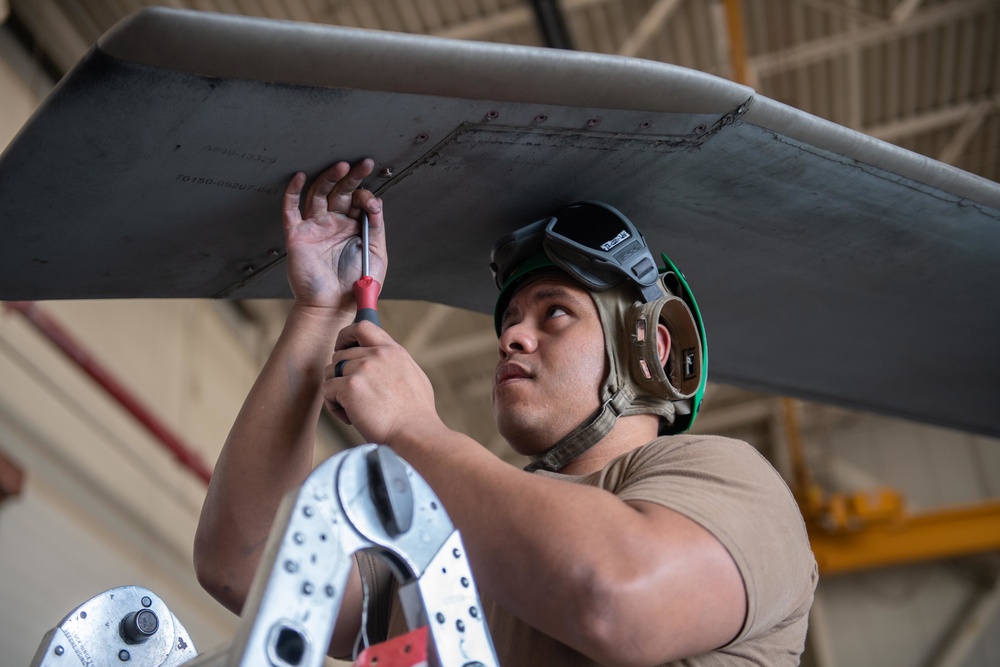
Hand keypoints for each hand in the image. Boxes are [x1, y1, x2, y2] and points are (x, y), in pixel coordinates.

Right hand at [282, 159, 386, 314]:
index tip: (372, 204)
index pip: (359, 201)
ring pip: (319, 194)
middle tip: (364, 163)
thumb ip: (377, 227)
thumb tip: (375, 202)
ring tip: (341, 166)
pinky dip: (293, 192)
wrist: (332, 306)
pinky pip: (291, 210)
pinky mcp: (297, 235)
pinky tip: (301, 177)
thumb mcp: (376, 254)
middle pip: (341, 192)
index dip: (366, 196)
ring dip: (329, 179)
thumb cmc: (355, 284)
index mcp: (354, 227)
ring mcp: (315, 227)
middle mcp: (334, 224)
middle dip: (352, 177)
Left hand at [322, 323, 439, 444]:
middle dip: (341, 375)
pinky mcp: (350, 387)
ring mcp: (362, 369)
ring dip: (336, 391)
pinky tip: (350, 417)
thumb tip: (383, 359)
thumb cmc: (416, 414)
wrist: (415, 434)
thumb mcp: (413, 376)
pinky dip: (334, 405)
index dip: (346, 336)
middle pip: (340, 355)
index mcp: (393, 350)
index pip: (362, 326)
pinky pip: (327, 390)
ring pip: (330, 372)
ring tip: (354, 409)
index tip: (343, 348)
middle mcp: (377, 355)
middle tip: (353, 396)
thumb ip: (394, 363)